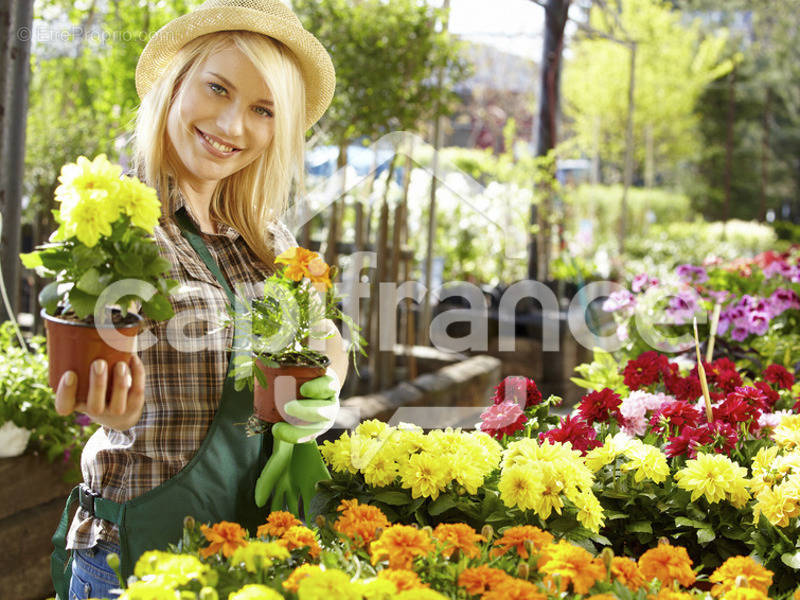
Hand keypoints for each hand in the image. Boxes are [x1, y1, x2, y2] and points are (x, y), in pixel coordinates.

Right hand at [55, 356, 145, 430]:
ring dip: (120, 383)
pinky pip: (137, 392)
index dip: (66, 392)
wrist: (120, 413)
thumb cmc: (97, 389)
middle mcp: (96, 412)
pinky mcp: (134, 406)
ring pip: (118, 403)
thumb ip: (81, 363)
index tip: (69, 374)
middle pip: (95, 405)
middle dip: (97, 384)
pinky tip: (134, 359)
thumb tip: (79, 324)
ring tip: (120, 364)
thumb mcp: (85, 381)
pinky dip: (137, 374)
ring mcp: (116, 412)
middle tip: (98, 363)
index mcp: (77, 405)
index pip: (65, 406)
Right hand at [253, 369, 338, 512]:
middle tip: (284, 413)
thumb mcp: (282, 439)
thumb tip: (259, 502)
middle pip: (319, 426)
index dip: (293, 440)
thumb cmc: (291, 413)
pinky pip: (328, 385)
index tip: (275, 430)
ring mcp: (329, 400)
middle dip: (302, 423)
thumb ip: (272, 467)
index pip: (307, 443)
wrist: (306, 379)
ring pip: (326, 409)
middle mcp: (324, 419)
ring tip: (290, 404)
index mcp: (313, 434)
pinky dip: (318, 387)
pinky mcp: (331, 382)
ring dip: (309, 409)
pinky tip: (306, 388)